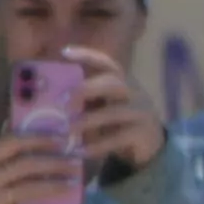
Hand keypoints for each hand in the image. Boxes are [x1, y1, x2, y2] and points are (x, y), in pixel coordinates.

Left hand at [63, 50, 162, 179]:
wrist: (151, 144)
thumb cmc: (119, 121)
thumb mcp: (105, 104)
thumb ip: (87, 99)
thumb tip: (52, 96)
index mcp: (122, 80)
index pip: (106, 62)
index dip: (87, 55)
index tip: (64, 52)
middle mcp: (133, 92)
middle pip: (113, 83)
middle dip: (87, 89)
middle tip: (64, 99)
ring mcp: (140, 113)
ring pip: (114, 112)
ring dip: (88, 120)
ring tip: (68, 129)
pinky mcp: (141, 134)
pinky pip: (117, 138)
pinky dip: (98, 145)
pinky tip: (81, 151)